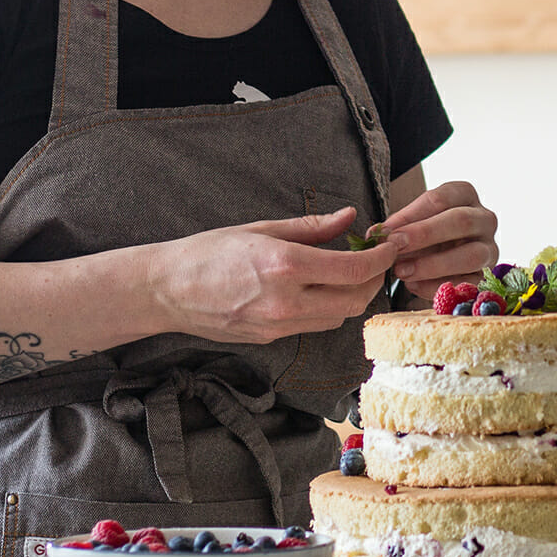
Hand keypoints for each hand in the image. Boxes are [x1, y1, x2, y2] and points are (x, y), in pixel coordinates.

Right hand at [150, 208, 399, 342]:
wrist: (166, 290)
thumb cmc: (209, 252)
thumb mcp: (262, 228)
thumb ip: (312, 227)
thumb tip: (349, 217)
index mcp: (285, 266)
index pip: (355, 269)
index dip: (381, 258)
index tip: (390, 245)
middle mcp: (287, 301)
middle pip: (355, 300)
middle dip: (374, 280)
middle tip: (377, 260)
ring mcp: (279, 325)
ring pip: (339, 317)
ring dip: (353, 296)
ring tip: (351, 273)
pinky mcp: (271, 339)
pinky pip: (314, 326)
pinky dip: (328, 308)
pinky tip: (321, 289)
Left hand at [381, 180, 498, 299]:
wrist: (443, 259)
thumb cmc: (426, 234)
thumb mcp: (413, 222)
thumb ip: (399, 226)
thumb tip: (377, 236)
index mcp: (464, 195)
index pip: (440, 199)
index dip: (411, 215)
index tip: (386, 231)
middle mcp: (484, 219)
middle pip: (461, 221)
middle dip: (425, 234)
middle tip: (396, 246)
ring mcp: (490, 249)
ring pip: (471, 255)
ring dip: (433, 264)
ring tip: (403, 271)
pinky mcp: (487, 277)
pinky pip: (468, 284)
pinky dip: (438, 286)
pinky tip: (413, 286)